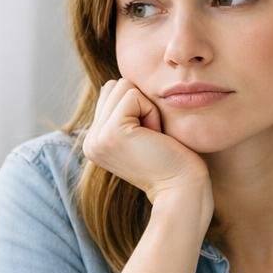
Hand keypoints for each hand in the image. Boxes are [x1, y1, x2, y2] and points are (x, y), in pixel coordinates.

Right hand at [82, 79, 209, 203]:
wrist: (182, 189)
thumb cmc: (174, 160)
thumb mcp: (142, 133)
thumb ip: (125, 112)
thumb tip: (118, 83)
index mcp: (95, 141)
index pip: (111, 93)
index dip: (139, 107)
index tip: (150, 138)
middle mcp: (91, 141)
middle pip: (114, 86)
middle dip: (141, 104)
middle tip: (153, 138)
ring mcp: (97, 138)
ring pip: (122, 86)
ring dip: (147, 107)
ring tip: (153, 138)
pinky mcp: (111, 132)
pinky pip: (133, 95)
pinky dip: (151, 111)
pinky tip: (156, 137)